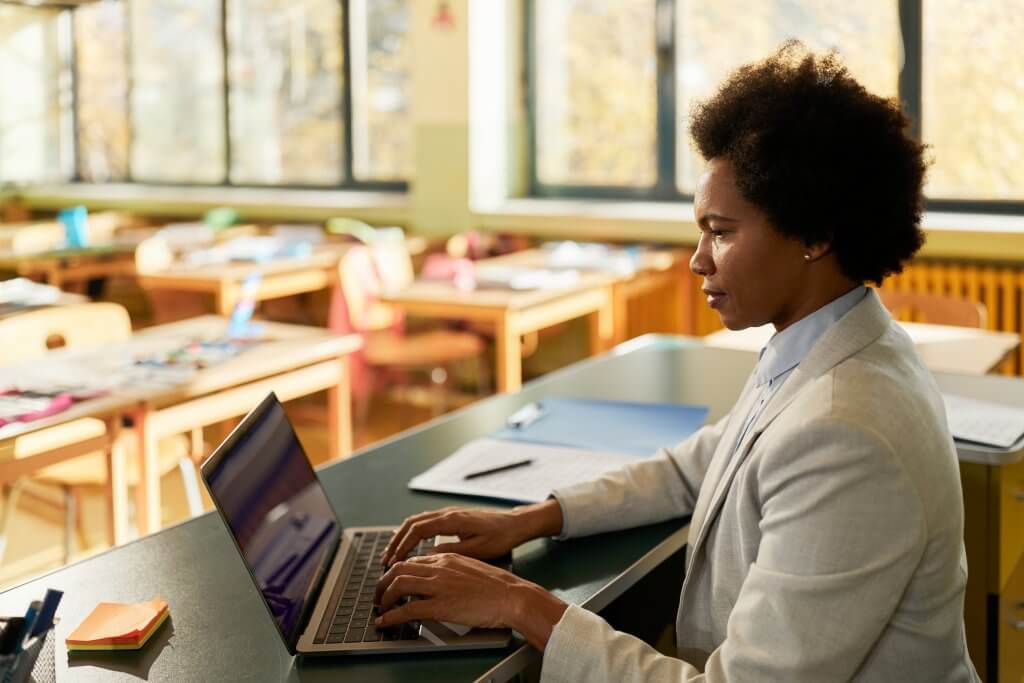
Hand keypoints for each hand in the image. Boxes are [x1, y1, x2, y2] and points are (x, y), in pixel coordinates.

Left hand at [374, 553, 567, 648]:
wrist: (512, 595)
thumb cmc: (497, 585)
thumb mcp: (471, 567)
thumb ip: (452, 569)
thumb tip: (438, 577)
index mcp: (447, 557)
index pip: (413, 560)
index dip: (397, 571)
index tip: (392, 581)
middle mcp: (440, 567)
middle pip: (399, 568)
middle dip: (384, 582)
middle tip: (380, 595)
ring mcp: (439, 586)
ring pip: (398, 584)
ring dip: (384, 597)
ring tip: (381, 608)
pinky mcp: (441, 605)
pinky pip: (408, 609)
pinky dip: (392, 616)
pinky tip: (386, 622)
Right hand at [379, 501, 563, 567]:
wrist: (516, 524)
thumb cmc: (501, 537)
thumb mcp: (478, 550)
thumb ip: (452, 552)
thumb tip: (428, 557)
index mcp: (452, 520)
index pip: (418, 530)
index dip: (403, 545)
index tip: (393, 561)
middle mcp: (447, 513)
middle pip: (412, 523)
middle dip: (396, 541)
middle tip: (385, 559)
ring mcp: (449, 514)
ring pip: (417, 521)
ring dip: (402, 536)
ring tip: (392, 554)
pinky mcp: (452, 518)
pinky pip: (425, 523)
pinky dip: (412, 533)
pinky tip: (409, 545)